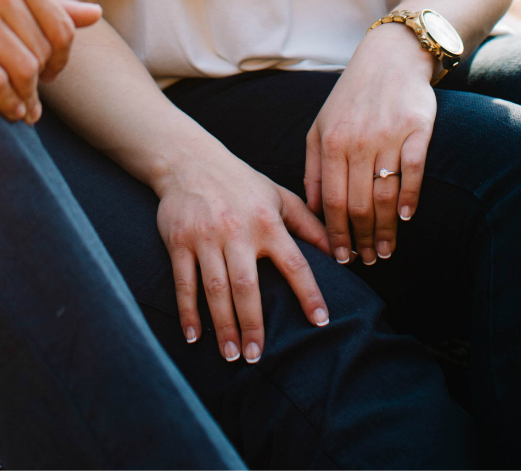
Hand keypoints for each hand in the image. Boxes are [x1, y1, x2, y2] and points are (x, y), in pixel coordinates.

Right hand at [0, 0, 99, 122]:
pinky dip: (6, 102)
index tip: (53, 73)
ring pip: (22, 69)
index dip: (63, 57)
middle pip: (41, 51)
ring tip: (26, 111)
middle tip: (36, 96)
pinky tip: (8, 111)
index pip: (60, 27)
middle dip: (44, 80)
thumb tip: (95, 16)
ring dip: (28, 98)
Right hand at [154, 145, 332, 364]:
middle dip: (253, 323)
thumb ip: (309, 225)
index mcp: (269, 222)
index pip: (295, 263)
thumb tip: (341, 251)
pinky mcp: (180, 242)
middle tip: (256, 357)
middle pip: (247, 286)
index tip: (320, 321)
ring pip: (215, 289)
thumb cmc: (243, 183)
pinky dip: (187, 312)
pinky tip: (194, 337)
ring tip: (231, 354)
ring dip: (223, 325)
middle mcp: (239, 232)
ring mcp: (207, 238)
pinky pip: (184, 283)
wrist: (191, 162)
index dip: (309, 293)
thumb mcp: (280, 197)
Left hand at [304, 20, 436, 265]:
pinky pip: (414, 170)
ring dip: (387, 228)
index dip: (337, 235)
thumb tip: (313, 211)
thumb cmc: (351, 97)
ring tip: (388, 250)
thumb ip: (313, 169)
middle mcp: (358, 141)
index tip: (342, 258)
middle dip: (363, 239)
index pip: (332, 202)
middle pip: (359, 204)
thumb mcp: (320, 127)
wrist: (390, 57)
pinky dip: (410, 197)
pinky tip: (407, 217)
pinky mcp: (418, 127)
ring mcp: (389, 134)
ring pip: (386, 194)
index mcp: (331, 143)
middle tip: (369, 261)